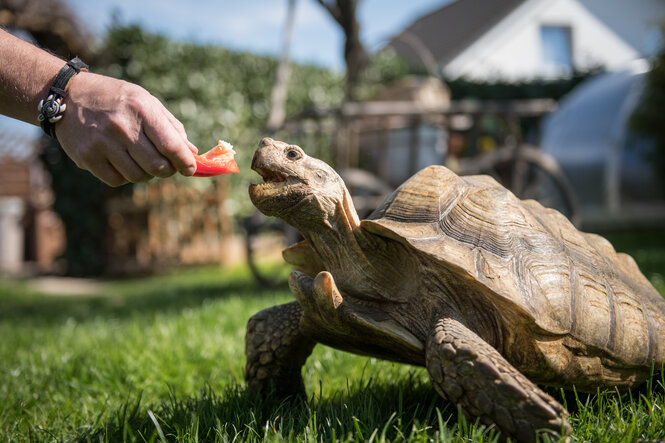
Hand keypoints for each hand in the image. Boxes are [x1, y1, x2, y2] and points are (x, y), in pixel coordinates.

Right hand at [54, 71, 197, 186]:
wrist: (67, 95)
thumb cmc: (115, 99)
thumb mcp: (145, 100)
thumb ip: (170, 126)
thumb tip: (192, 151)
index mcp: (141, 110)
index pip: (171, 146)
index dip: (186, 162)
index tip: (190, 169)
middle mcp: (122, 127)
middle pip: (157, 167)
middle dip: (167, 170)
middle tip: (166, 165)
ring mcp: (102, 144)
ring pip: (138, 177)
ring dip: (146, 173)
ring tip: (141, 159)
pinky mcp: (87, 158)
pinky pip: (117, 180)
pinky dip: (124, 176)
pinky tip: (121, 161)